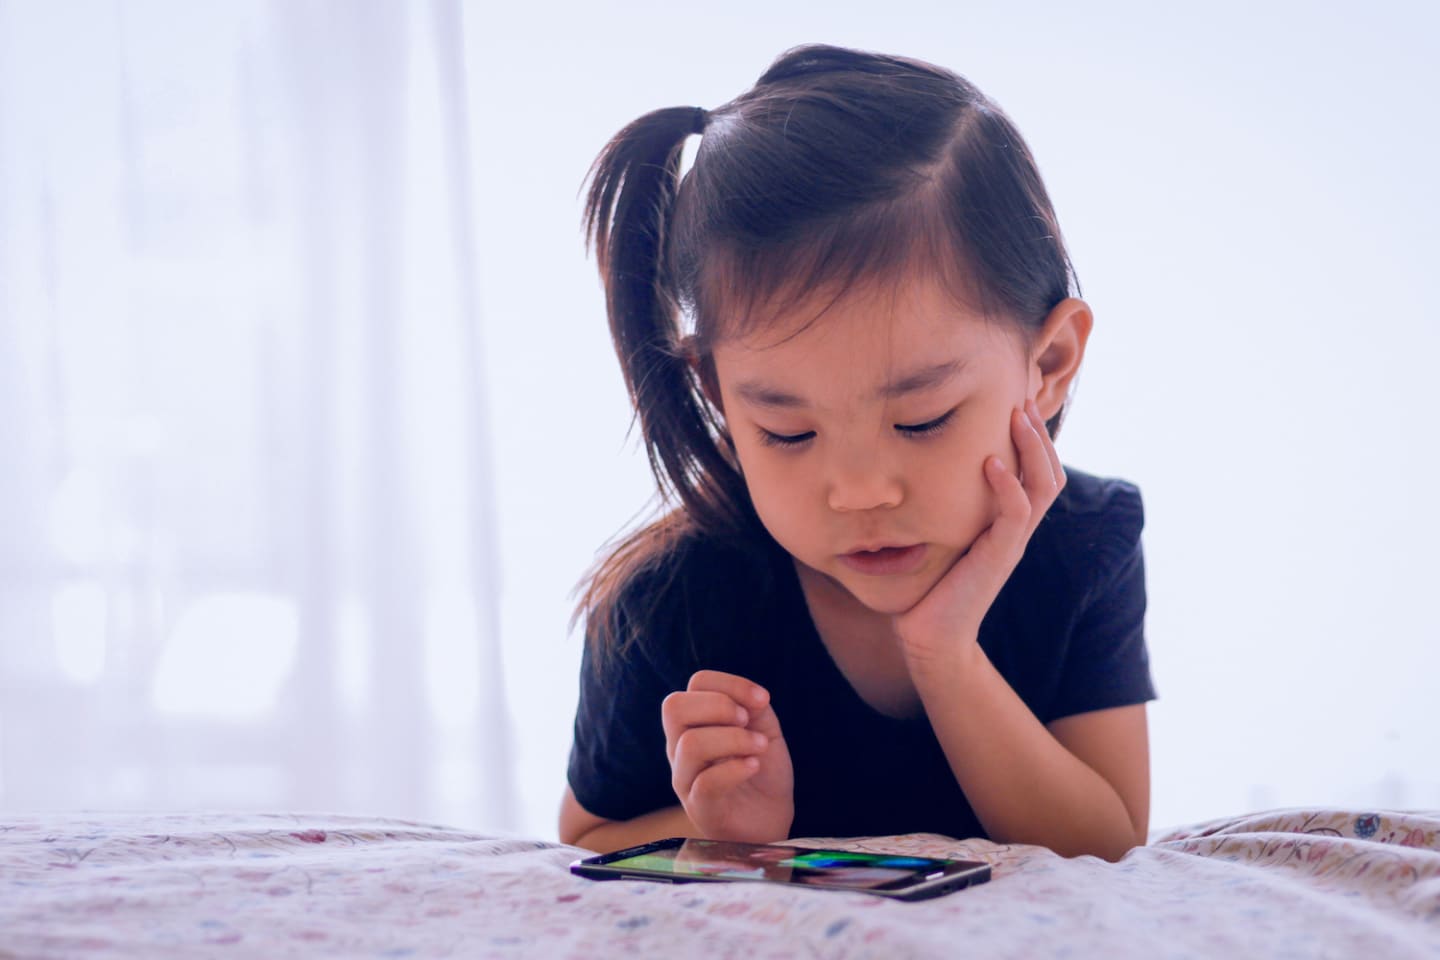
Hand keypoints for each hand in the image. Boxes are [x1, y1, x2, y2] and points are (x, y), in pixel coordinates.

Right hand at [661, 670, 794, 842]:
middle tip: (747, 721)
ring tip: (760, 746)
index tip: (762, 700)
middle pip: (674, 707)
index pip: (696, 684)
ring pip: (690, 744)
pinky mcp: (699, 808)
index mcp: (694, 723)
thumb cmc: (761, 771)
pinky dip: (736, 769)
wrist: (770, 819)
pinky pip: (706, 782)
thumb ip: (755, 707)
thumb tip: (753, 696)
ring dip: (735, 739)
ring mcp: (684, 779)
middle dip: (719, 706)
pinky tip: (754, 766)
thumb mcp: (763, 730)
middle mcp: (680, 747)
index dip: (730, 684)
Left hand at [896, 399, 1065, 673]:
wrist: (931, 635)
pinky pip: (1015, 515)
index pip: (1039, 473)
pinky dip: (1007, 486)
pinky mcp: (998, 557)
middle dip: (1039, 433)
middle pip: (1050, 473)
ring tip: (1016, 417)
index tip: (1018, 402)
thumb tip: (917, 465)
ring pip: (1042, 487)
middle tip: (1024, 398)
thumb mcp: (942, 534)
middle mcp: (1017, 530)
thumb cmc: (931, 584)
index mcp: (1008, 523)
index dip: (1035, 438)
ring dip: (1032, 448)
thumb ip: (947, 506)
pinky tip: (989, 462)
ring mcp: (1011, 543)